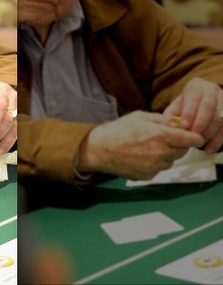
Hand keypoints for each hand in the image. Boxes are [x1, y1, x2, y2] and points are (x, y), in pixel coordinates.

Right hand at [78, 111, 204, 179]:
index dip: (194, 137)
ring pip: (170, 161)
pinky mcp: (147, 176)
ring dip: (165, 155)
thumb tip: (175, 123)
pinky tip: (140, 157)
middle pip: (183, 152)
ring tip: (148, 148)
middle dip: (178, 145)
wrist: (98, 149)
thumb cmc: (116, 131)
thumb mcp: (140, 116)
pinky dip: (154, 164)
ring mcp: (154, 166)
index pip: (190, 139)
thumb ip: (161, 120)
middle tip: (164, 140)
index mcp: (161, 135)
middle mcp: (161, 152)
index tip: (194, 137)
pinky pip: (158, 169)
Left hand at [162, 78, 222, 153]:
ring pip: (220, 117)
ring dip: (209, 133)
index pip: (193, 98)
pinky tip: (209, 149)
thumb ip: (171, 116)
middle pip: (209, 106)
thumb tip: (168, 126)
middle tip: (193, 136)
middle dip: (201, 123)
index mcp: (196, 86)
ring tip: (199, 144)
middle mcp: (212, 91)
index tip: (184, 125)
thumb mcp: (176, 107)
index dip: (189, 112)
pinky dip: (218, 141)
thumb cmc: (186, 106)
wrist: (200, 102)